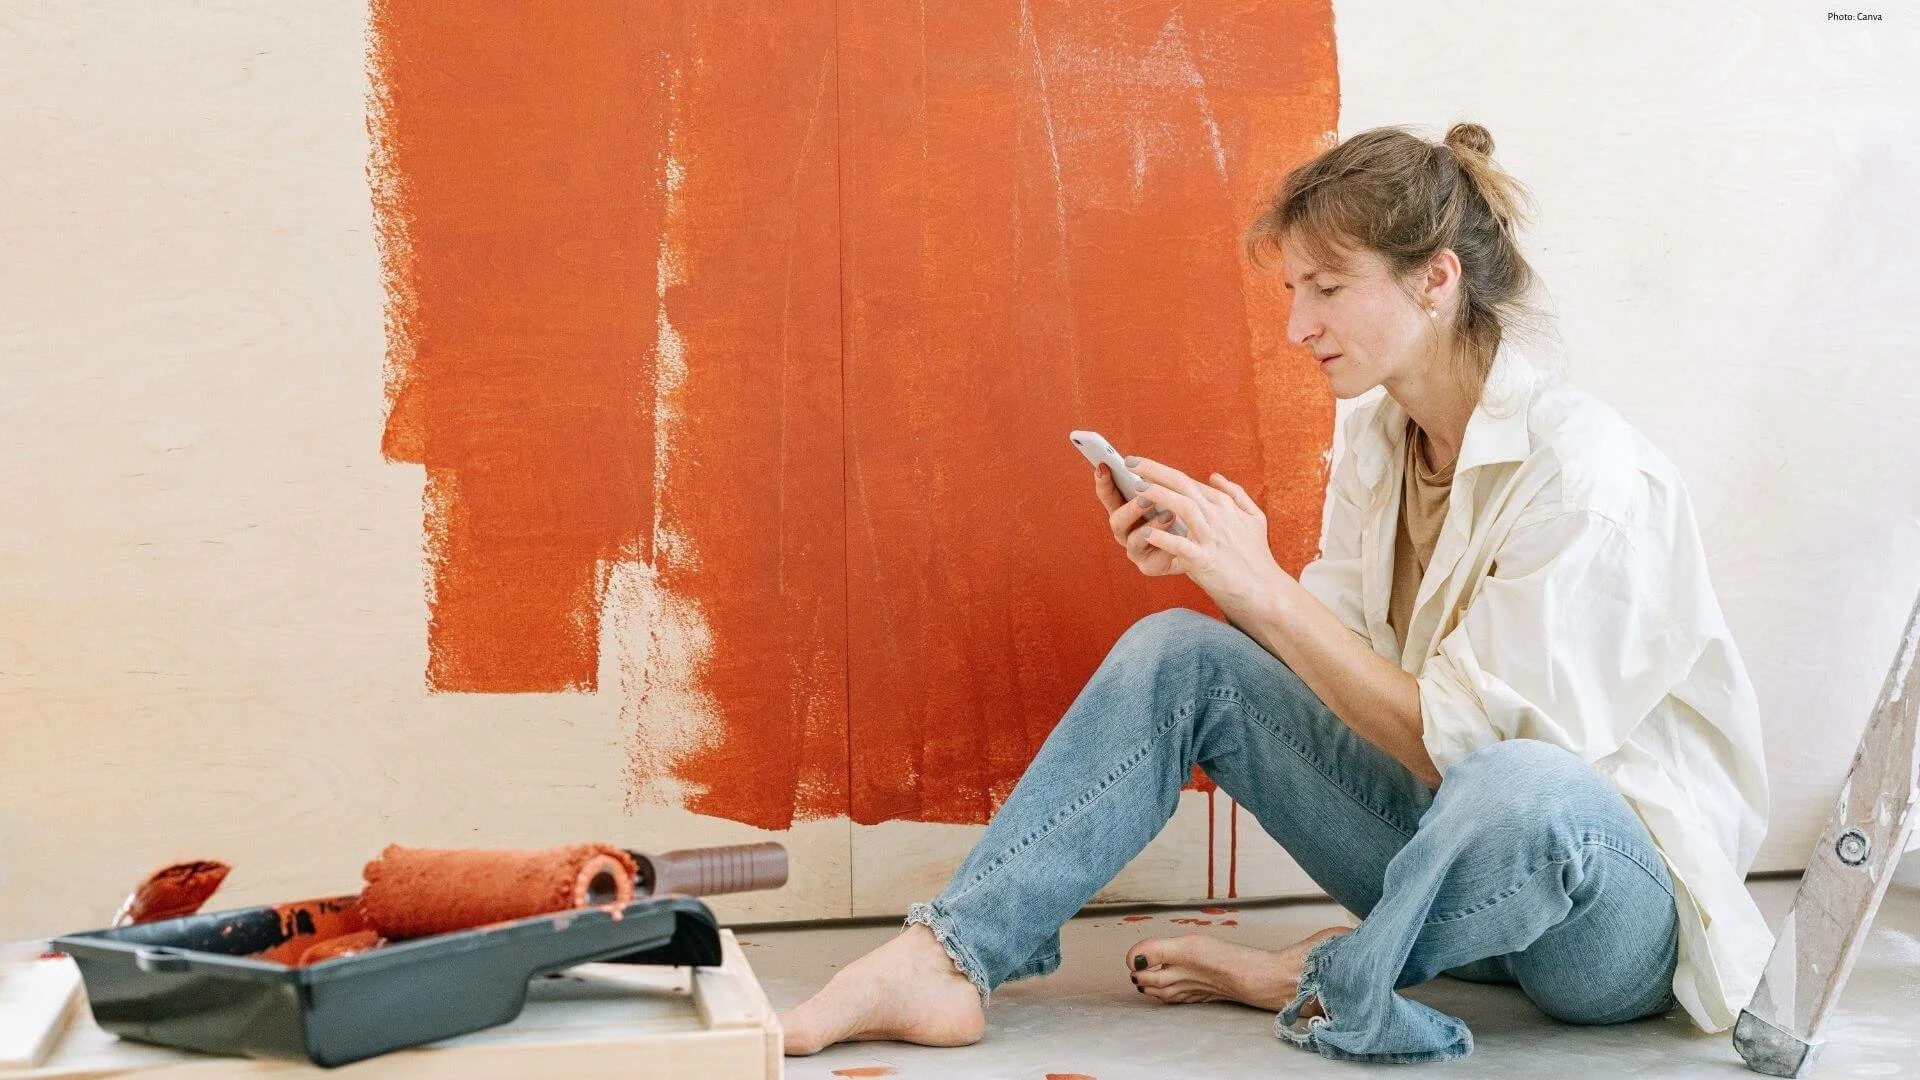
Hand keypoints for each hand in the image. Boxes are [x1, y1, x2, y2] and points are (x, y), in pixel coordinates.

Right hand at [1094, 461, 1181, 576]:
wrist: (1196, 548)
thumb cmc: (1178, 517)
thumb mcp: (1168, 497)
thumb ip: (1155, 483)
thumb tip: (1139, 464)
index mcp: (1126, 510)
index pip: (1109, 495)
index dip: (1104, 483)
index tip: (1103, 466)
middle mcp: (1126, 531)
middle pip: (1116, 521)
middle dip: (1130, 509)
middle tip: (1146, 497)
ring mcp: (1136, 550)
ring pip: (1135, 540)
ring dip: (1151, 526)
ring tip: (1169, 515)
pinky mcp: (1151, 566)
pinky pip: (1156, 559)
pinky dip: (1166, 547)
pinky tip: (1179, 537)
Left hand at [1097, 456, 1289, 608]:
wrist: (1264, 589)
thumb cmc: (1256, 556)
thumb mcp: (1254, 518)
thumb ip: (1236, 494)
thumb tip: (1215, 476)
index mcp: (1224, 505)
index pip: (1189, 481)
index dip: (1162, 471)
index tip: (1141, 465)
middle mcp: (1218, 516)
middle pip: (1183, 485)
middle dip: (1155, 471)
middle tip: (1131, 462)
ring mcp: (1212, 537)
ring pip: (1184, 507)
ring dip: (1159, 496)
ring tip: (1137, 490)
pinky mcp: (1206, 560)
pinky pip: (1182, 546)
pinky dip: (1164, 538)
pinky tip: (1146, 533)